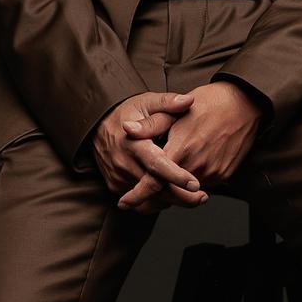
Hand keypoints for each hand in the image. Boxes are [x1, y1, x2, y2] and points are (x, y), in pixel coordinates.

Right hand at [91, 91, 207, 208]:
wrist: (98, 123)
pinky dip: (157, 199)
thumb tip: (188, 101)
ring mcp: (117, 176)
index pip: (156, 164)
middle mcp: (124, 162)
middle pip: (155, 188)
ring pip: (148, 198)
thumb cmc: (128, 112)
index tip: (195, 184)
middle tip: (203, 197)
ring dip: (172, 200)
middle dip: (181, 197)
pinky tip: (172, 194)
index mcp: (133, 142)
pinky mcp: (115, 185)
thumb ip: (168, 103)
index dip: (176, 176)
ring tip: (193, 197)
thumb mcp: (148, 102)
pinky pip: (139, 199)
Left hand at [116, 80, 264, 213]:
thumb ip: (150, 125)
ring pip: (185, 191)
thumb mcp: (176, 110)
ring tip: (162, 184)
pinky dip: (191, 184)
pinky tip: (186, 172)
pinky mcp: (224, 174)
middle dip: (153, 198)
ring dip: (173, 190)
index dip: (137, 194)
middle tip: (137, 202)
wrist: (244, 104)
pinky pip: (202, 185)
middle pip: (169, 191)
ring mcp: (212, 172)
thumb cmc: (209, 103)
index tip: (124, 202)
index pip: (154, 181)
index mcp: (181, 148)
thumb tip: (126, 129)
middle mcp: (197, 165)